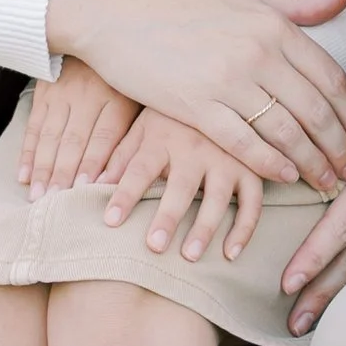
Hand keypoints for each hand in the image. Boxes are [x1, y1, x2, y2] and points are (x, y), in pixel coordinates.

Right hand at [20, 56, 137, 194]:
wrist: (97, 30)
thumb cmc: (126, 78)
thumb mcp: (140, 95)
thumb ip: (137, 129)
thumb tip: (133, 172)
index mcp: (117, 99)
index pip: (103, 136)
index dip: (94, 162)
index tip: (86, 187)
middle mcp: (88, 96)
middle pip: (74, 140)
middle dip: (63, 173)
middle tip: (55, 201)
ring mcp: (63, 94)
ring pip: (50, 136)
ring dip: (43, 168)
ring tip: (37, 195)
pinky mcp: (44, 92)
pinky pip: (34, 126)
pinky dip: (27, 152)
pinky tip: (24, 174)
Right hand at [41, 0, 345, 189]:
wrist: (113, 9)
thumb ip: (297, 3)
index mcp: (273, 25)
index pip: (330, 76)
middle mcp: (257, 53)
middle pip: (315, 110)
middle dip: (339, 146)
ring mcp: (226, 80)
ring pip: (285, 132)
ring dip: (312, 162)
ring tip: (325, 182)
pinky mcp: (195, 105)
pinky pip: (243, 142)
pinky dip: (269, 164)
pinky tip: (285, 177)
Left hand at [98, 107, 265, 263]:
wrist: (220, 89)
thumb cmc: (172, 116)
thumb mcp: (143, 127)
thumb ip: (120, 155)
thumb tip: (92, 183)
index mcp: (163, 137)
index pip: (140, 169)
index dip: (125, 195)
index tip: (110, 221)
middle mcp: (196, 149)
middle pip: (181, 186)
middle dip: (168, 215)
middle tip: (154, 245)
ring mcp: (227, 159)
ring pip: (219, 197)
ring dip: (206, 227)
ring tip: (189, 255)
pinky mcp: (251, 169)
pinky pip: (253, 202)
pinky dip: (245, 228)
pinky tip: (230, 253)